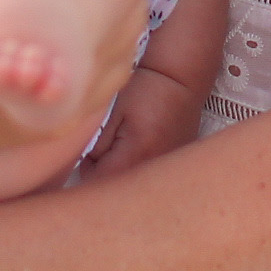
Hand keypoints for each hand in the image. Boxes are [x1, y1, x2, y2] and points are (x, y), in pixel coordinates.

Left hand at [78, 64, 205, 180]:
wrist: (182, 80)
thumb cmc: (146, 90)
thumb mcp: (114, 113)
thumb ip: (98, 146)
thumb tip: (88, 167)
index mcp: (136, 154)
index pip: (100, 182)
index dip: (88, 170)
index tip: (89, 154)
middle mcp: (154, 169)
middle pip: (118, 190)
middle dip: (104, 175)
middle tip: (106, 150)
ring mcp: (167, 170)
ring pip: (133, 185)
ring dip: (122, 173)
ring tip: (126, 146)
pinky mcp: (174, 167)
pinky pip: (148, 178)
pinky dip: (139, 169)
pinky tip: (142, 148)